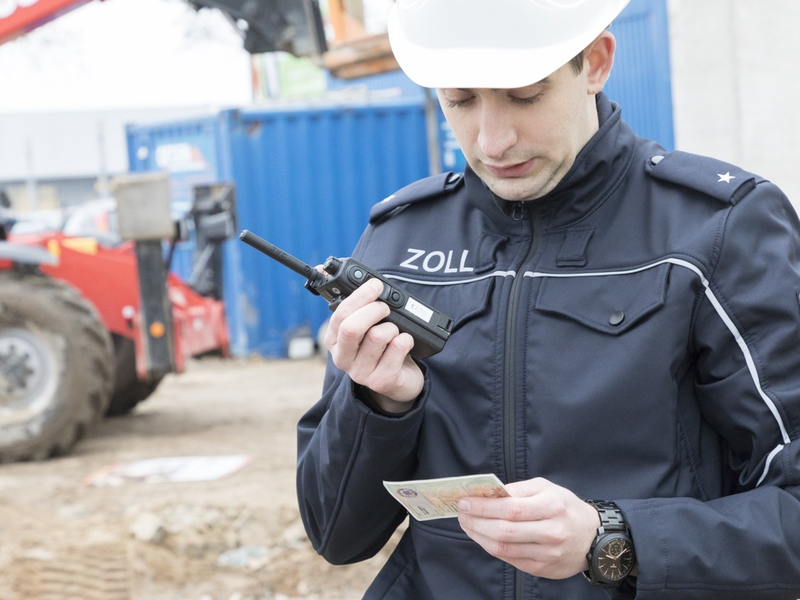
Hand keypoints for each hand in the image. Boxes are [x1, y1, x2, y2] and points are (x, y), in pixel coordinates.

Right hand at [325, 277, 423, 407]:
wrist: (399, 380)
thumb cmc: (382, 348)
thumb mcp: (366, 328)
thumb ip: (362, 308)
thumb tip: (368, 282)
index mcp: (334, 340)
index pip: (340, 314)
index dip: (360, 296)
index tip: (376, 286)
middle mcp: (343, 358)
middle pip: (352, 327)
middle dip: (374, 310)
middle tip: (386, 307)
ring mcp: (361, 373)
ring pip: (377, 336)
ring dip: (392, 327)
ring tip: (395, 331)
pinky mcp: (381, 381)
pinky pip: (397, 348)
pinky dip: (406, 339)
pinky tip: (405, 342)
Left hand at [457, 477, 598, 579]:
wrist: (593, 537)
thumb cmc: (565, 507)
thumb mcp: (546, 488)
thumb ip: (517, 490)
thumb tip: (488, 494)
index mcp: (552, 507)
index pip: (511, 509)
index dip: (484, 507)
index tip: (465, 501)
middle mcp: (551, 532)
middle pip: (504, 531)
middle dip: (476, 522)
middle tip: (461, 513)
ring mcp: (547, 554)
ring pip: (503, 548)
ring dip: (478, 536)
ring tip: (467, 524)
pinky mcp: (542, 568)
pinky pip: (509, 559)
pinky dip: (491, 547)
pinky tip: (482, 537)